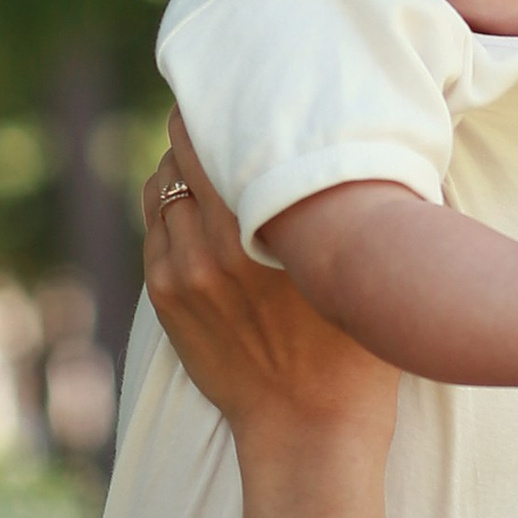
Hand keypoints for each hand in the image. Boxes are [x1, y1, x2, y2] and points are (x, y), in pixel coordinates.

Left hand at [144, 119, 397, 455]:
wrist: (308, 429)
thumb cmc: (357, 347)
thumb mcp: (363, 267)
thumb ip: (351, 203)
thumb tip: (359, 142)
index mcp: (266, 229)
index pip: (219, 137)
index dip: (222, 105)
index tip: (236, 88)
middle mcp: (214, 243)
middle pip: (183, 152)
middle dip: (197, 127)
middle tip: (218, 110)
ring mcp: (181, 270)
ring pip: (161, 186)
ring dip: (180, 168)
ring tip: (207, 160)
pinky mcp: (163, 294)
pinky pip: (154, 226)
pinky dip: (170, 206)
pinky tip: (196, 205)